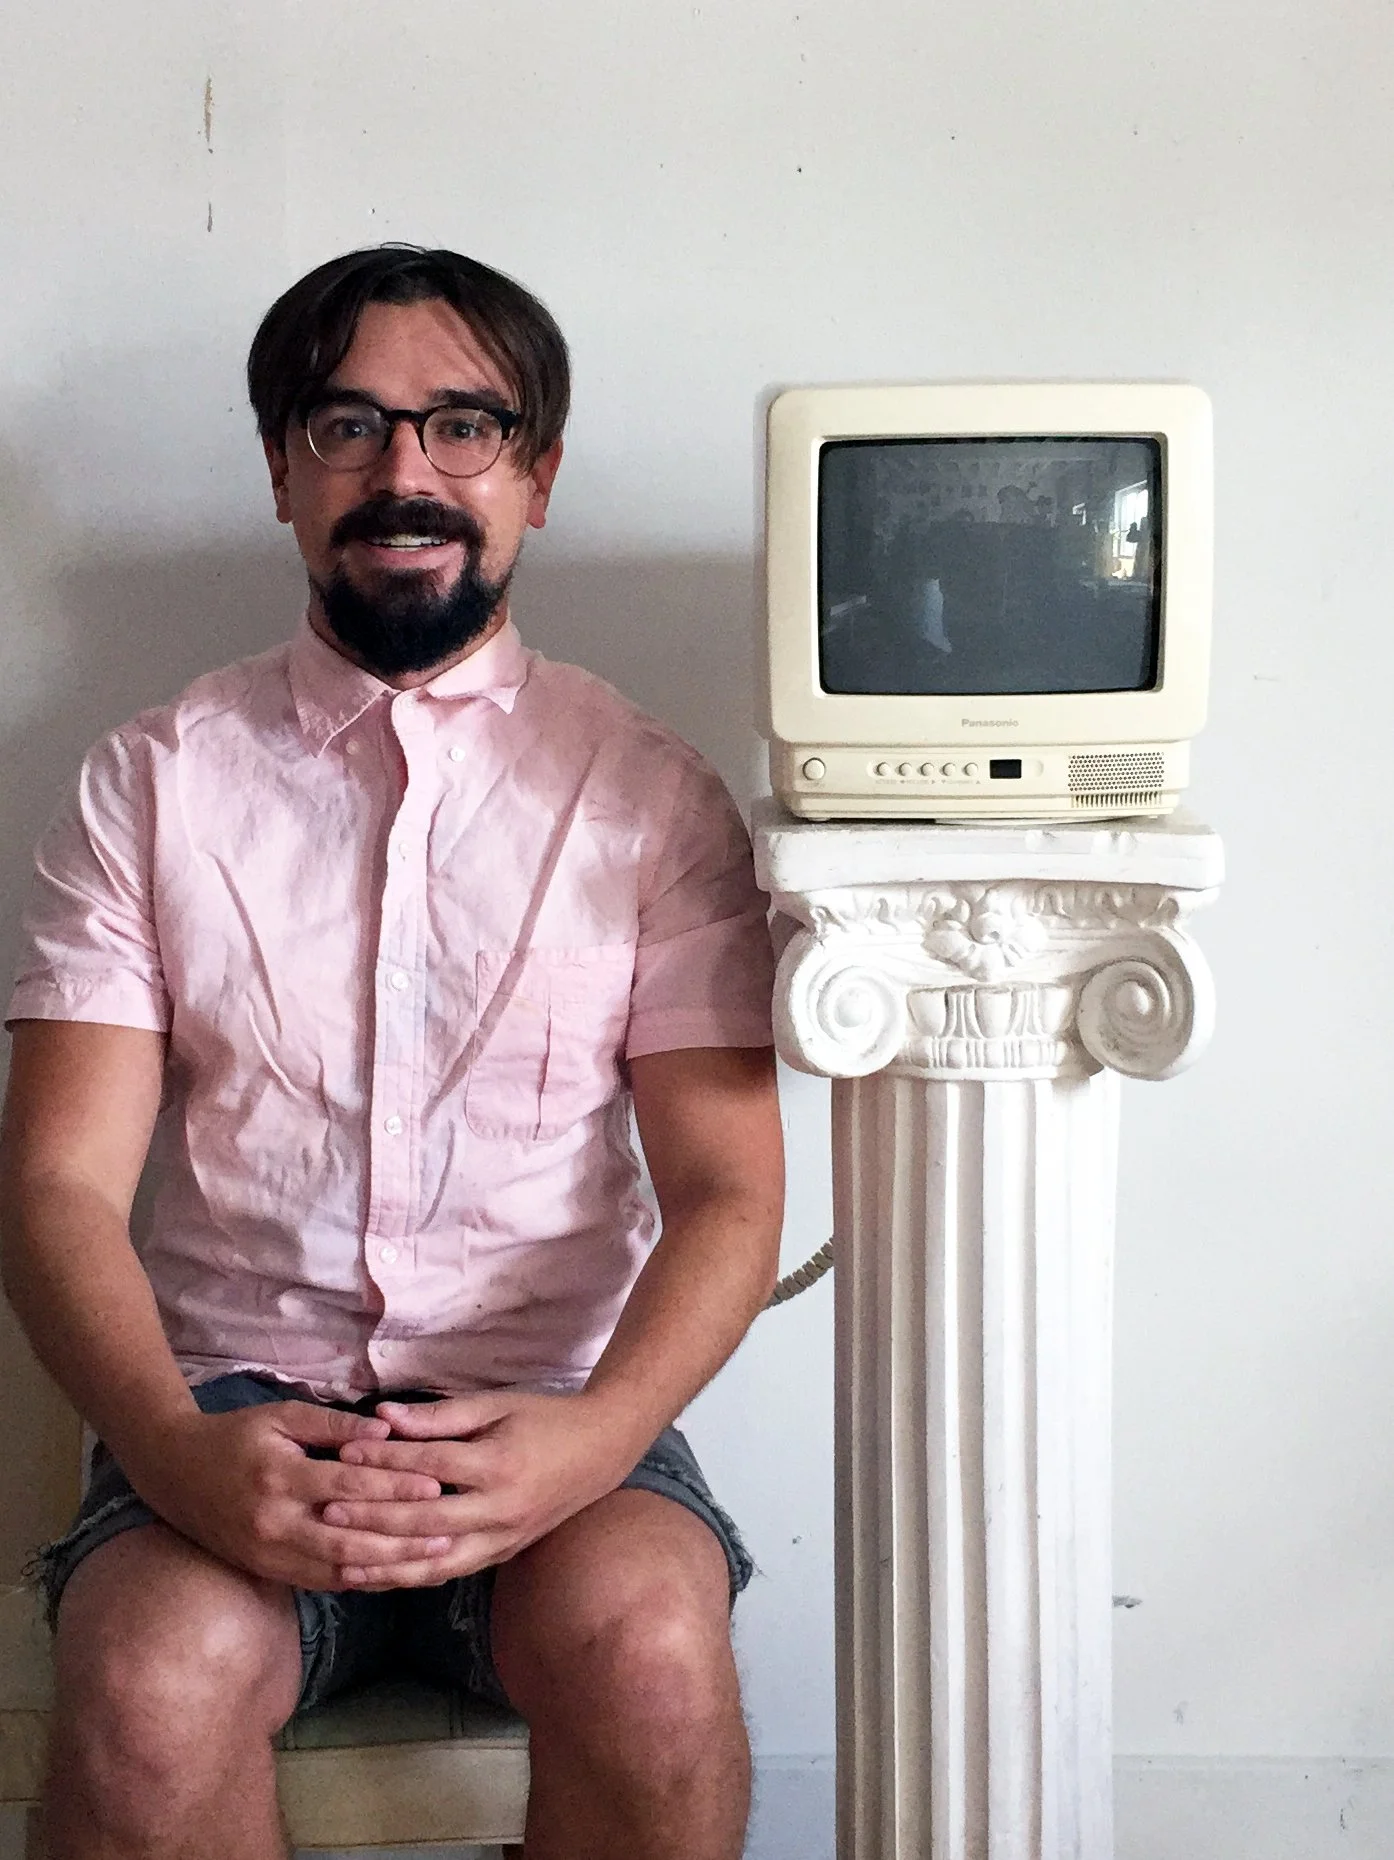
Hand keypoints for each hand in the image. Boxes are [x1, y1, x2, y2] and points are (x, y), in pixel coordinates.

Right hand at [120, 1401, 455, 1589]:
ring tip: (430, 1563)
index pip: (348, 1486)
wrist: (173, 1472)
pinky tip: (393, 1576)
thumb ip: (333, 1424)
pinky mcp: (267, 1570)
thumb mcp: (280, 1416)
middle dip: (401, 1539)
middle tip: (447, 1534)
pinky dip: (360, 1580)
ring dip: (387, 1569)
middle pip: (349, 1537)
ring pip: (337, 1569)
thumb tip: (386, 1432)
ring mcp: (269, 1553)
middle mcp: (274, 1522)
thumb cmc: (234, 1435)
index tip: (436, 1485)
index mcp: (279, 1475)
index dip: (394, 1486)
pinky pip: (320, 1581)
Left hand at [324, 1390, 640, 1586]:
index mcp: (498, 1464)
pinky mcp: (502, 1555)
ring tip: (341, 1560)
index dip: (386, 1459)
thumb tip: (383, 1417)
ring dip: (387, 1562)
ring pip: (435, 1561)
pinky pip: (451, 1572)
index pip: (430, 1465)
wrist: (601, 1451)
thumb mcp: (495, 1405)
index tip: (344, 1453)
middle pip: (425, 1519)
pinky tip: (380, 1576)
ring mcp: (503, 1538)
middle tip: (328, 1510)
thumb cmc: (544, 1418)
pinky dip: (413, 1576)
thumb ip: (439, 1416)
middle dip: (373, 1516)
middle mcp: (500, 1509)